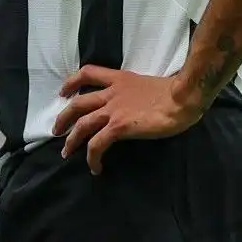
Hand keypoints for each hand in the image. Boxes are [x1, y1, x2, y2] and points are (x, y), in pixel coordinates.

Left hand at [53, 66, 204, 174]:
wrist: (183, 97)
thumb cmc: (175, 92)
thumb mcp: (149, 85)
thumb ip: (136, 93)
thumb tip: (137, 103)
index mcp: (120, 79)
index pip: (88, 73)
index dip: (72, 82)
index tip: (63, 92)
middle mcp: (112, 93)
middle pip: (78, 103)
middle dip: (64, 117)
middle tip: (57, 130)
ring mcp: (113, 110)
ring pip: (82, 124)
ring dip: (71, 140)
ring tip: (66, 152)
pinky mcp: (119, 126)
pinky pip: (97, 144)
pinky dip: (91, 157)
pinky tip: (95, 167)